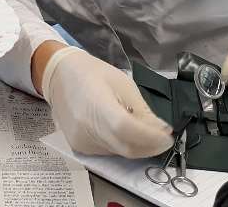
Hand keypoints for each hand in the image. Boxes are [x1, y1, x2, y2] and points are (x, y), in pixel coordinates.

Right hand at [41, 46, 172, 157]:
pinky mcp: (79, 148)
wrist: (59, 76)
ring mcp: (81, 142)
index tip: (168, 136)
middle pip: (126, 148)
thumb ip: (142, 111)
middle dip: (151, 146)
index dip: (151, 137)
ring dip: (138, 146)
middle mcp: (86, 129)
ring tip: (144, 131)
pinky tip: (125, 133)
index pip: (127, 130)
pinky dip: (122, 145)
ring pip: (120, 153)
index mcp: (97, 105)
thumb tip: (161, 131)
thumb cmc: (92, 73)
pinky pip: (109, 151)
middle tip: (163, 138)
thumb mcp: (123, 84)